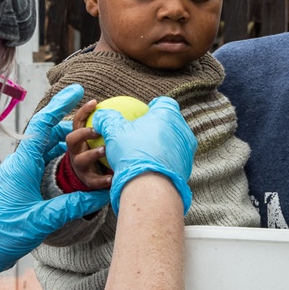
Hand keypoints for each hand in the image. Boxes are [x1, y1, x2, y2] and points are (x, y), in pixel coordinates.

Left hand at [0, 84, 109, 285]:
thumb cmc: (4, 233)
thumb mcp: (43, 220)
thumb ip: (73, 205)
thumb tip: (102, 194)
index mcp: (23, 163)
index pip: (43, 124)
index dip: (61, 104)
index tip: (78, 90)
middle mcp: (20, 163)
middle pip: (48, 133)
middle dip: (71, 123)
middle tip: (94, 119)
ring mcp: (19, 172)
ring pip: (46, 147)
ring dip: (67, 142)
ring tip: (90, 141)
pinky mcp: (20, 183)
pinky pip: (42, 161)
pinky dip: (60, 157)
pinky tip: (75, 163)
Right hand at [65, 99, 113, 189]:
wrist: (94, 177)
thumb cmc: (103, 152)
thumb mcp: (104, 137)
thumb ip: (113, 125)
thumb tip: (138, 110)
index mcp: (81, 138)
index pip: (78, 122)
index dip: (84, 111)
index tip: (95, 102)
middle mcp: (77, 151)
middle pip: (71, 139)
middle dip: (82, 133)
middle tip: (97, 130)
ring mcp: (81, 166)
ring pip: (81, 159)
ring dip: (92, 153)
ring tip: (104, 150)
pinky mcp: (88, 180)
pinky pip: (94, 180)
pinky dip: (103, 179)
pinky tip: (113, 176)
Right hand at [92, 96, 195, 213]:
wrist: (150, 186)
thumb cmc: (132, 153)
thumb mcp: (115, 132)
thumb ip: (109, 119)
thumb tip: (102, 115)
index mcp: (168, 115)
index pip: (164, 103)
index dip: (155, 105)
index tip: (146, 111)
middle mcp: (182, 129)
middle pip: (170, 122)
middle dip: (159, 125)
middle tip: (144, 132)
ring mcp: (187, 149)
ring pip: (173, 141)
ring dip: (162, 144)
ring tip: (147, 150)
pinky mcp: (186, 167)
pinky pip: (173, 159)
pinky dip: (164, 160)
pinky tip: (151, 166)